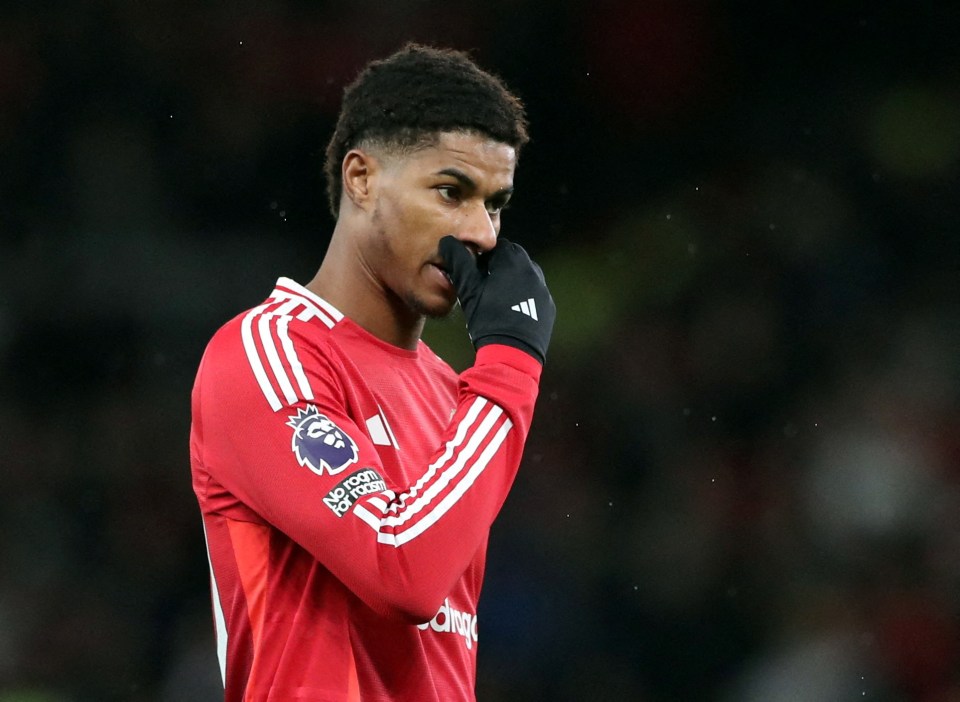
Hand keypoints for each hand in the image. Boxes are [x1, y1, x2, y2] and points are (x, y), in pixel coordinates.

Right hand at [439, 236, 555, 363]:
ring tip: (496, 302)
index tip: (474, 274)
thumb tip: (447, 241)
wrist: (512, 353)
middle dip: (498, 267)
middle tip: (483, 287)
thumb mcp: (468, 290)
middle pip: (512, 259)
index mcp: (513, 260)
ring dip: (511, 281)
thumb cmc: (487, 319)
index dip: (482, 258)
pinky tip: (511, 313)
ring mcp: (543, 288)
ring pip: (524, 276)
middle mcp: (532, 270)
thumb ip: (459, 262)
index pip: (496, 247)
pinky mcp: (548, 306)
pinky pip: (534, 294)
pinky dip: (523, 297)